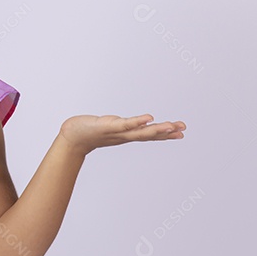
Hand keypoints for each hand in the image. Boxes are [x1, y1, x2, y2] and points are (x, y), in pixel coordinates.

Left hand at [58, 114, 185, 155]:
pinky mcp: (109, 126)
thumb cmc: (91, 131)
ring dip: (156, 129)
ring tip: (171, 126)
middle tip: (183, 130)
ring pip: (140, 132)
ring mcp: (118, 132)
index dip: (165, 135)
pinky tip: (149, 118)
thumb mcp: (112, 129)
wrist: (73, 137)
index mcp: (127, 135)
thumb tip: (131, 124)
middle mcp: (125, 135)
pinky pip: (126, 124)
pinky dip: (137, 121)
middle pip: (149, 135)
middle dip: (167, 132)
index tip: (181, 133)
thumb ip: (123, 127)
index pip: (149, 135)